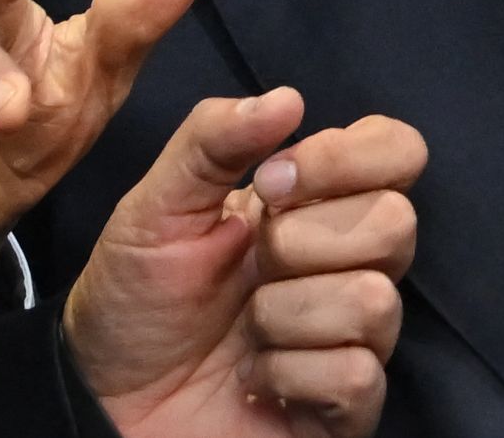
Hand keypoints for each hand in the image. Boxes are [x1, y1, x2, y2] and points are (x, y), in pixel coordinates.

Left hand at [68, 89, 429, 437]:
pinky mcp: (345, 405)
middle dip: (300, 242)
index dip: (348, 158)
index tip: (272, 181)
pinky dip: (289, 374)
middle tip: (249, 267)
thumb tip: (289, 97)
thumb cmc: (135, 300)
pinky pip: (355, 375)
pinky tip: (257, 378)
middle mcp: (349, 264)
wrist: (105, 400)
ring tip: (245, 332)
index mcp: (315, 203)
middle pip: (397, 222)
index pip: (397, 150)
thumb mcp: (154, 206)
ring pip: (374, 301)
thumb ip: (212, 140)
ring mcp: (353, 337)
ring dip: (285, 314)